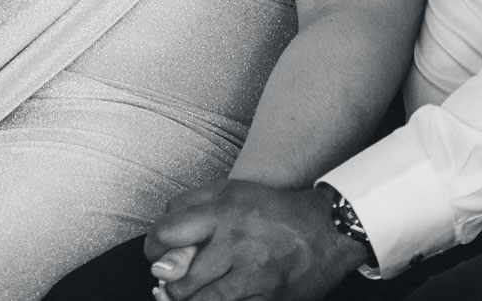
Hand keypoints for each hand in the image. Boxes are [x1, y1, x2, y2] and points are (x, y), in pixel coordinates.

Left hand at [146, 181, 364, 300]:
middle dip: (170, 286)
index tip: (156, 254)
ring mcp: (255, 275)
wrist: (328, 230)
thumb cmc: (273, 211)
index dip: (153, 248)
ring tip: (190, 295)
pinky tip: (217, 299)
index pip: (167, 234)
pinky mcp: (269, 299)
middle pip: (179, 279)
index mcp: (224, 212)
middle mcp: (237, 243)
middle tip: (174, 282)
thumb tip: (161, 232)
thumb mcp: (231, 191)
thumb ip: (190, 203)